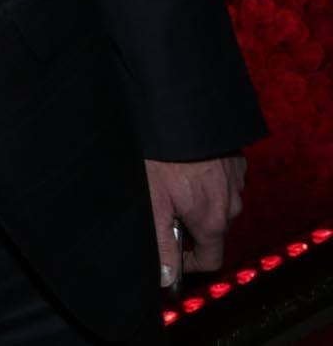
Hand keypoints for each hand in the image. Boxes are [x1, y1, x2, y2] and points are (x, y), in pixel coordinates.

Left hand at [146, 155, 245, 288]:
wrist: (183, 113)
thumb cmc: (165, 158)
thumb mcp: (154, 203)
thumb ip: (161, 243)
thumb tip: (165, 278)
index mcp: (213, 221)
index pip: (211, 259)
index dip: (190, 262)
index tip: (172, 254)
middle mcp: (232, 206)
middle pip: (212, 231)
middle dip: (189, 227)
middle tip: (163, 207)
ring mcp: (237, 183)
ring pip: (218, 206)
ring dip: (198, 202)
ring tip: (172, 182)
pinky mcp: (236, 163)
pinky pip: (223, 183)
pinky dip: (207, 182)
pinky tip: (186, 166)